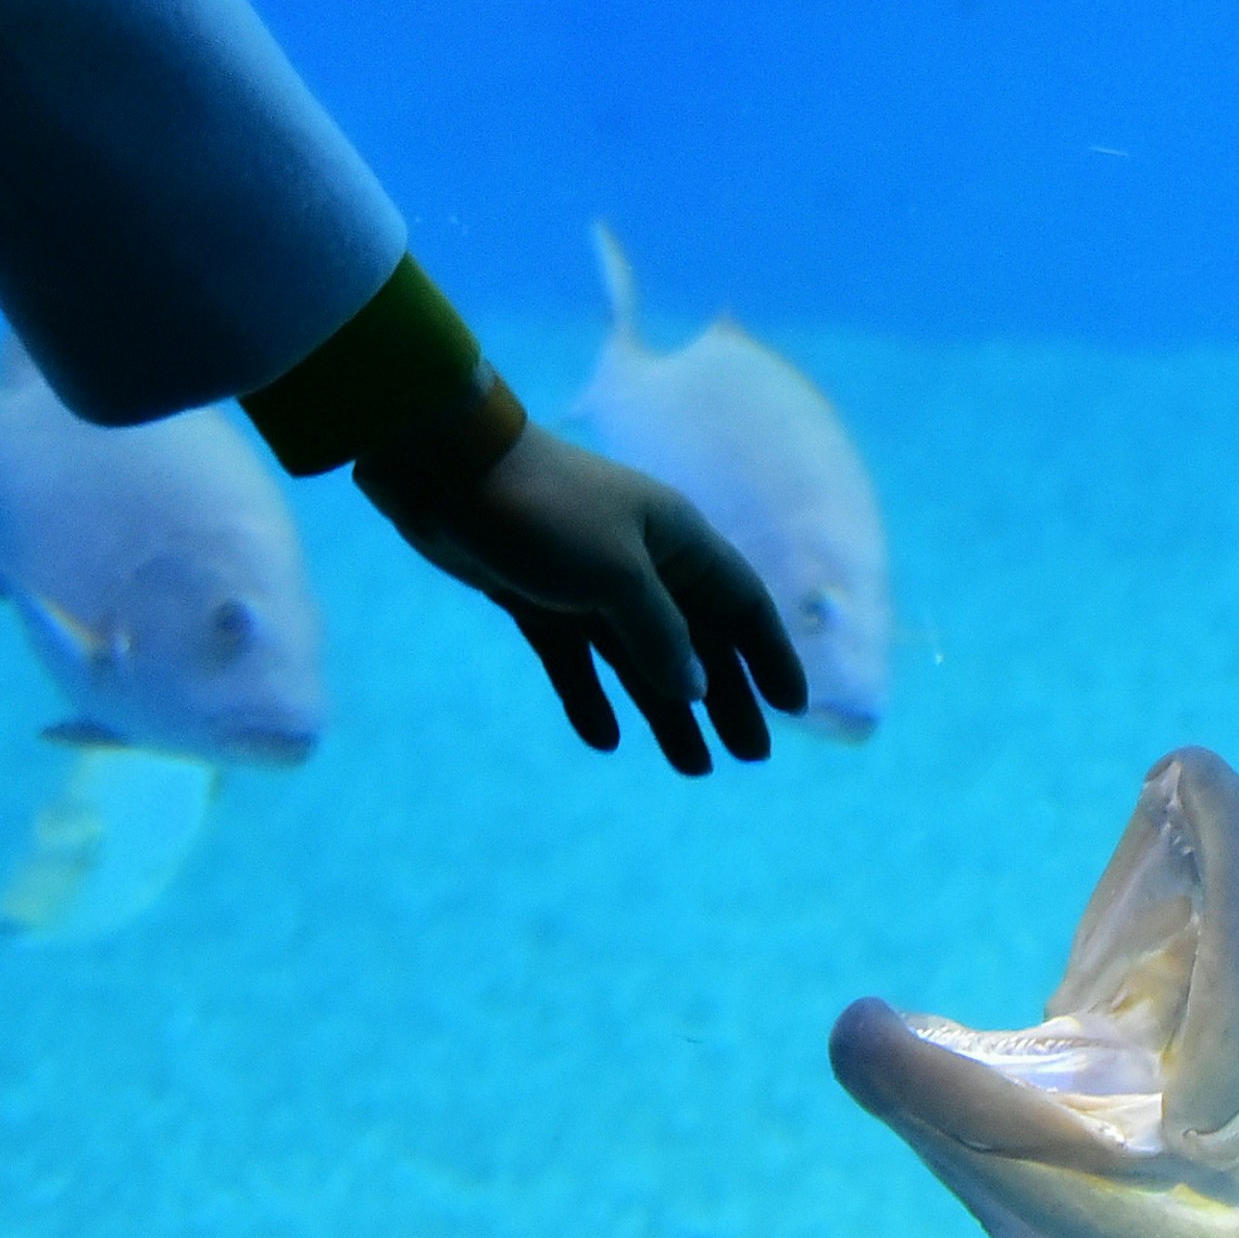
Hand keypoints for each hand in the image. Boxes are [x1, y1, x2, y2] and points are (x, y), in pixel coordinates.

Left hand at [359, 421, 808, 774]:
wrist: (445, 471)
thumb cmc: (544, 511)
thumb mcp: (616, 574)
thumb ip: (661, 634)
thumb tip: (696, 689)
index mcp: (676, 538)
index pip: (741, 603)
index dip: (769, 655)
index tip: (793, 708)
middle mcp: (640, 559)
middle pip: (696, 639)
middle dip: (724, 698)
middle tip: (749, 755)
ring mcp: (587, 579)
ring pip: (639, 657)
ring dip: (665, 709)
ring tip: (693, 766)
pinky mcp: (537, 596)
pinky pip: (577, 658)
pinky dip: (592, 696)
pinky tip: (605, 739)